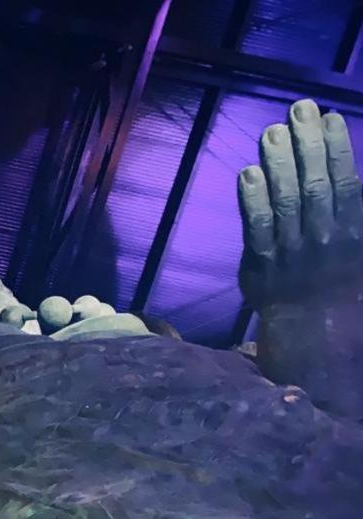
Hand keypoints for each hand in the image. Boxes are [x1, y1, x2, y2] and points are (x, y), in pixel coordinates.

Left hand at [239, 100, 362, 308]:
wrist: (315, 328)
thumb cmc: (342, 279)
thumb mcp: (360, 244)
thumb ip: (356, 208)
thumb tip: (354, 177)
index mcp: (355, 230)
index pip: (346, 180)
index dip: (337, 147)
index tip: (329, 116)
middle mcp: (326, 237)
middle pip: (315, 184)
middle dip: (306, 144)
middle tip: (297, 108)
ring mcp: (292, 250)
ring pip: (286, 201)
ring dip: (279, 164)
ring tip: (271, 131)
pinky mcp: (263, 263)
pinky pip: (258, 228)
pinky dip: (252, 200)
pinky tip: (247, 172)